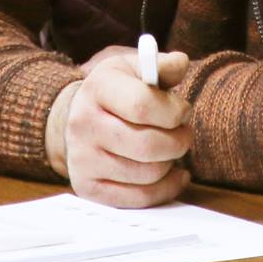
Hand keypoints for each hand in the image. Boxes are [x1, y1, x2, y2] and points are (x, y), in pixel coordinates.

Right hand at [45, 47, 192, 208]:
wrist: (78, 116)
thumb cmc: (117, 91)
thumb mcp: (135, 68)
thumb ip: (161, 65)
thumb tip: (180, 63)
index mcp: (97, 88)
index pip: (143, 106)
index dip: (174, 111)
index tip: (183, 110)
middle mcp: (84, 124)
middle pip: (147, 145)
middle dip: (179, 141)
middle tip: (184, 133)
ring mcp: (82, 159)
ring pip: (147, 174)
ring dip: (171, 163)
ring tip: (171, 148)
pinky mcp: (87, 187)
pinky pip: (138, 198)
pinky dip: (165, 189)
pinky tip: (172, 174)